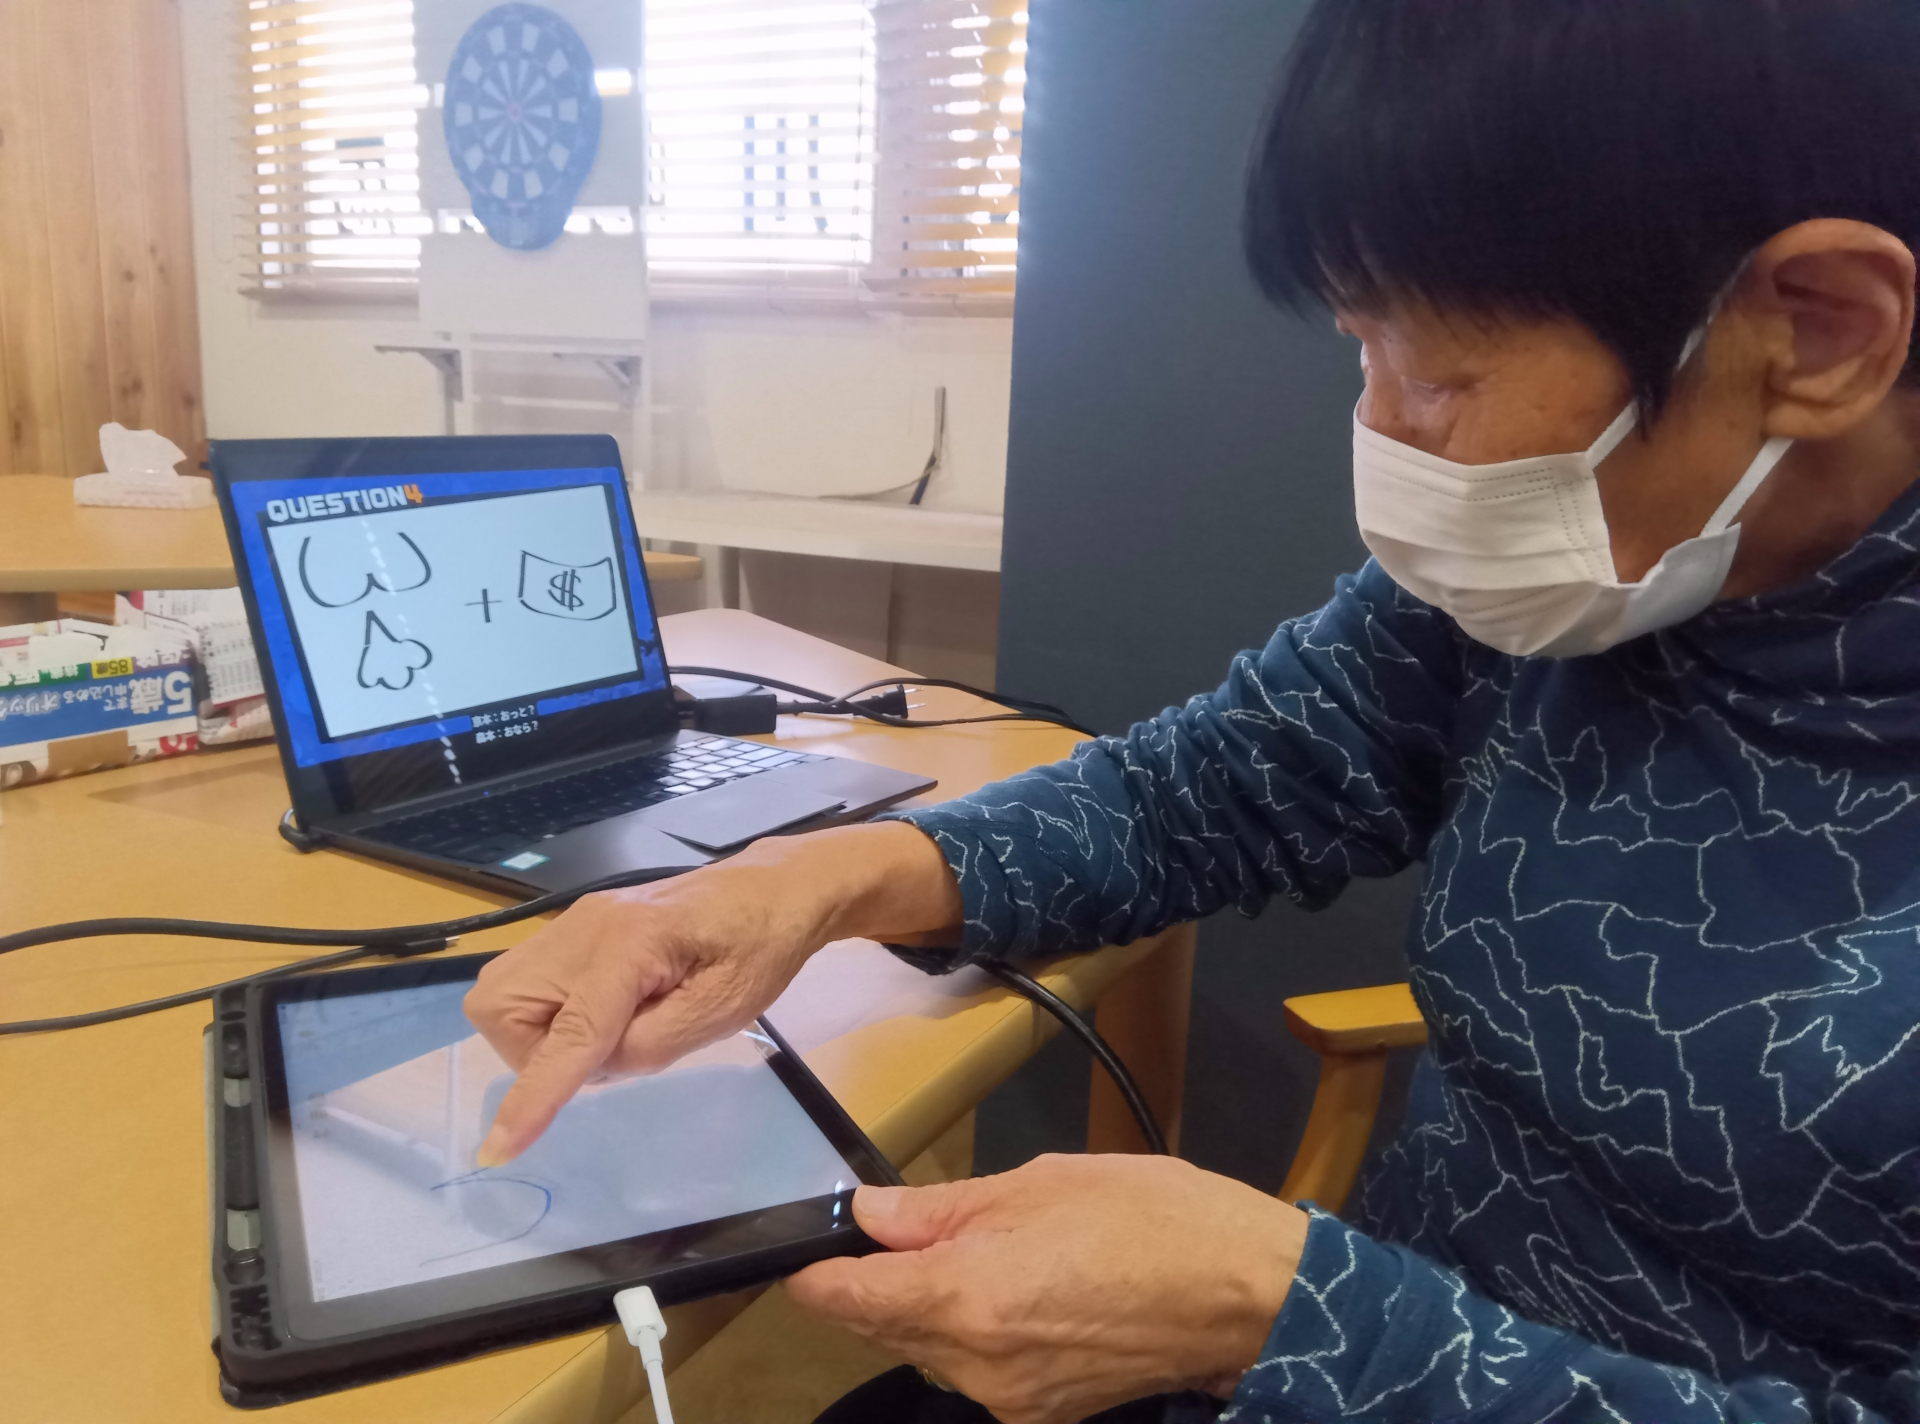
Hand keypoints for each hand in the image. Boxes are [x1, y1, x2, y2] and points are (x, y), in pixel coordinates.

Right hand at [464, 821, 961, 1164]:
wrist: (771, 890)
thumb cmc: (759, 949)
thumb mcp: (721, 1012)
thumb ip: (650, 1047)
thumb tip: (592, 1068)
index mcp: (631, 946)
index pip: (568, 1034)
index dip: (534, 1095)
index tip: (501, 1149)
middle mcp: (585, 927)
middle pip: (503, 1007)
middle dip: (535, 1053)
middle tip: (606, 1053)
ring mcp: (574, 921)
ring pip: (504, 994)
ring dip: (539, 1033)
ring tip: (611, 1029)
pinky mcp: (575, 925)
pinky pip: (528, 981)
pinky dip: (551, 1012)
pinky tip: (606, 1010)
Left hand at [786, 1154, 1308, 1423]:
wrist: (1243, 1293)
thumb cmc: (1150, 1220)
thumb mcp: (1036, 1183)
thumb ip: (940, 1208)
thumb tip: (868, 1215)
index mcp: (962, 1297)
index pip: (845, 1302)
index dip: (816, 1276)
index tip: (807, 1253)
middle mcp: (973, 1364)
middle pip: (883, 1329)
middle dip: (881, 1284)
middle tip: (908, 1229)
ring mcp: (1010, 1398)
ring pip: (931, 1351)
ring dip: (932, 1308)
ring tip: (985, 1250)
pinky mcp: (1043, 1412)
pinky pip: (980, 1371)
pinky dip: (978, 1332)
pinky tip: (1020, 1289)